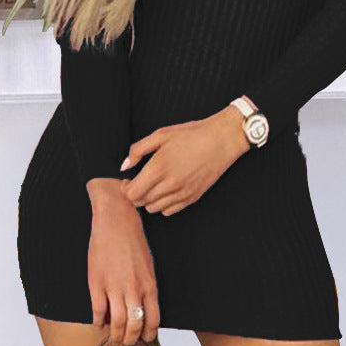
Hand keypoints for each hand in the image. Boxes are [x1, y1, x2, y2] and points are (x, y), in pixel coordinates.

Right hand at [86, 178, 160, 344]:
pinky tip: (99, 323)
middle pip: (134, 326)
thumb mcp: (147, 265)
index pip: (153, 319)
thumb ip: (146, 288)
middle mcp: (133, 288)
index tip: (144, 338)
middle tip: (126, 341)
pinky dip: (98, 322)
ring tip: (113, 336)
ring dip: (115, 335)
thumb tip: (142, 308)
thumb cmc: (133, 240)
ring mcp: (114, 286)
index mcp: (149, 284)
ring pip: (116, 323)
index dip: (148, 334)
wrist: (116, 220)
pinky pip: (97, 311)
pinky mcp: (96, 282)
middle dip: (130, 339)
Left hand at [120, 106, 250, 216]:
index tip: (128, 180)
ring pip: (153, 209)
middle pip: (140, 202)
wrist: (221, 140)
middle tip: (139, 182)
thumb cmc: (191, 134)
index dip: (125, 188)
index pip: (131, 193)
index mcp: (158, 168)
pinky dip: (163, 205)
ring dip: (148, 200)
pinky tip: (166, 191)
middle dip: (135, 194)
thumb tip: (124, 166)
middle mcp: (169, 185)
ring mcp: (182, 193)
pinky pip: (169, 211)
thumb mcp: (161, 134)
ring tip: (153, 186)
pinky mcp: (192, 198)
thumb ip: (138, 150)